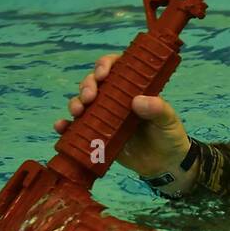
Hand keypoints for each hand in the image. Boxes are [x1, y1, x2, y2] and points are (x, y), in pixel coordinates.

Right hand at [54, 54, 191, 177]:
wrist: (165, 165)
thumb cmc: (169, 135)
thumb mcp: (168, 120)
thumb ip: (158, 109)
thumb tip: (138, 101)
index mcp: (133, 88)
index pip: (116, 67)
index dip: (105, 65)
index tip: (102, 74)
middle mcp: (116, 98)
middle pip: (94, 83)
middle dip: (87, 86)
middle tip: (89, 98)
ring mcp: (105, 116)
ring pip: (83, 102)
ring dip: (75, 103)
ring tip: (78, 112)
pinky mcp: (98, 135)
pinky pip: (78, 128)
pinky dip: (66, 126)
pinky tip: (61, 127)